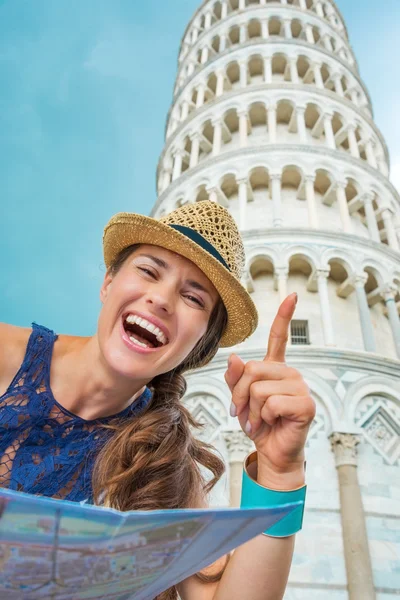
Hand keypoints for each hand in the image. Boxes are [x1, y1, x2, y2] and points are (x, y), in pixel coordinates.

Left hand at [224, 293, 315, 489]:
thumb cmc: (258, 423)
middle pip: (252, 369)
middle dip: (240, 394)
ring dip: (251, 410)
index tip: (291, 294)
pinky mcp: (305, 404)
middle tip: (244, 412)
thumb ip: (236, 378)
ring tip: (259, 421)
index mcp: (275, 368)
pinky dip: (263, 418)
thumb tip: (235, 357)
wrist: (271, 452)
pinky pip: (271, 403)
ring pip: (259, 388)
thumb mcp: (241, 399)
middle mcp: (290, 373)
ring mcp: (300, 387)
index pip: (280, 337)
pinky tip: (271, 424)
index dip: (284, 315)